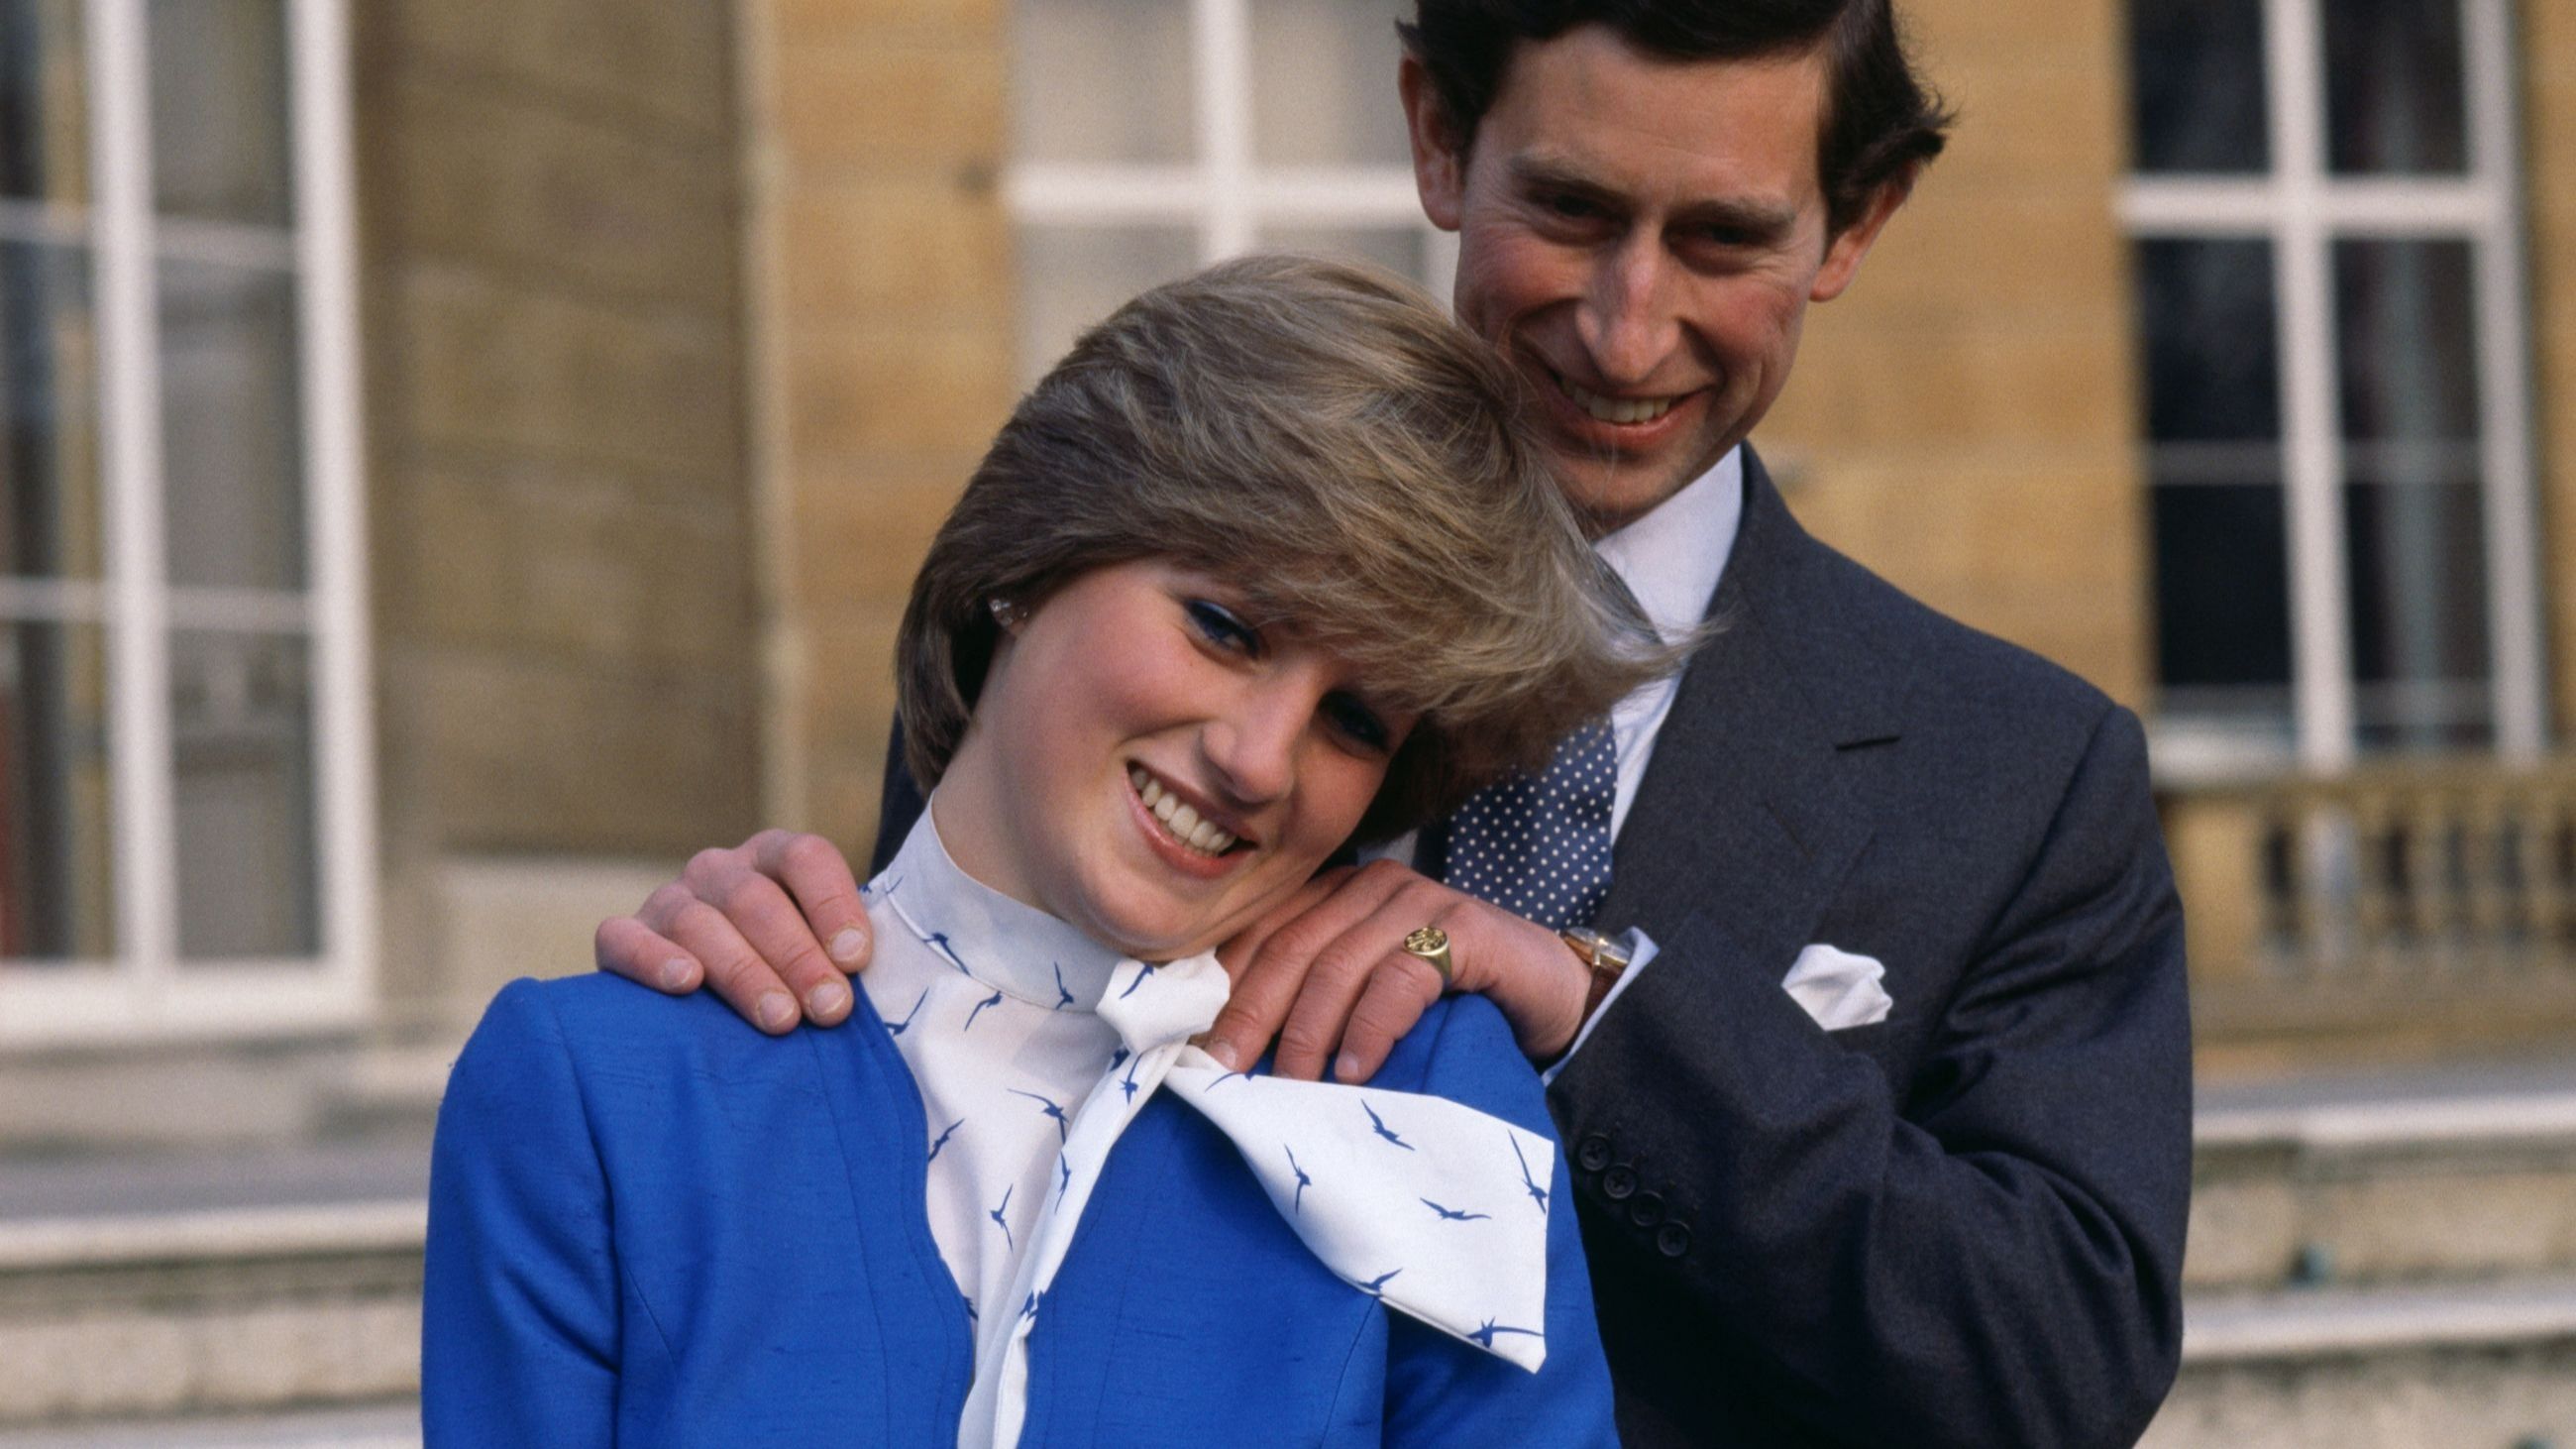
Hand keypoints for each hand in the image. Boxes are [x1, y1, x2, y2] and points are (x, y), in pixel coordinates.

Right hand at [592, 830, 873, 1032]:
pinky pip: (625, 940)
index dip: (832, 904)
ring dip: (745, 973)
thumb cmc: (790, 980)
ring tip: (780, 1019)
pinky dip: (653, 960)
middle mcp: (719, 870)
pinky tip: (685, 984)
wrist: (712, 1007)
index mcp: (775, 857)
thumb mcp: (825, 954)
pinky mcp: (621, 939)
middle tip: (831, 1009)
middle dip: (798, 957)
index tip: (856, 959)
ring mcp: (669, 901)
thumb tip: (872, 976)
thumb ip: (848, 955)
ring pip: (700, 923)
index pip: (805, 858)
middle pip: (756, 899)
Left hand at [1203, 860, 1590, 1082]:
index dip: (1224, 989)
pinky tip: (1355, 1071)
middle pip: (1290, 948)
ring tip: (1289, 1087)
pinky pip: (1399, 979)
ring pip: (1338, 965)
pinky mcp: (1464, 929)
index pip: (1263, 933)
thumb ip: (1315, 1005)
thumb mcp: (1369, 999)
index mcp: (1337, 895)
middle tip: (1225, 1071)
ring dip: (1306, 1034)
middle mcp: (1372, 886)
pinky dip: (1370, 1030)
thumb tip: (1236, 1056)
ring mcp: (1419, 901)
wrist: (1552, 994)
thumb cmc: (1451, 1005)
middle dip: (1251, 1014)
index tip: (1195, 1046)